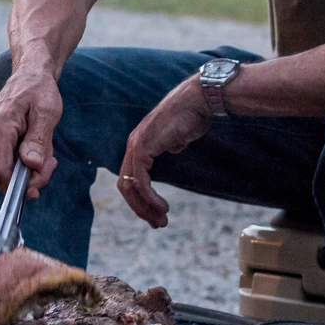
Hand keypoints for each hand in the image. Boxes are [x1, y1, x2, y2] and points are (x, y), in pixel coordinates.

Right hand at [0, 66, 61, 196]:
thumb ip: (38, 140)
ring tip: (46, 148)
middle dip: (31, 176)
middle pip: (5, 174)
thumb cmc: (39, 91)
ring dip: (31, 168)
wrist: (30, 76)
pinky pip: (8, 163)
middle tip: (52, 162)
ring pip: (8, 171)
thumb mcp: (46, 113)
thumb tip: (30, 165)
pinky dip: (25, 161)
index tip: (37, 190)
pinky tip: (37, 147)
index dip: (17, 187)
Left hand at [117, 78, 211, 228]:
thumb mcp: (180, 135)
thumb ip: (172, 143)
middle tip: (157, 224)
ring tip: (160, 220)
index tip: (157, 213)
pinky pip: (141, 182)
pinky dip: (149, 198)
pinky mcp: (142, 149)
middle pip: (126, 186)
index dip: (141, 199)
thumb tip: (173, 148)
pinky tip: (162, 207)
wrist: (198, 100)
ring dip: (145, 208)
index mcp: (140, 144)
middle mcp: (133, 146)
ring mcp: (136, 146)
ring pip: (131, 187)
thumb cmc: (193, 115)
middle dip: (140, 208)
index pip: (132, 178)